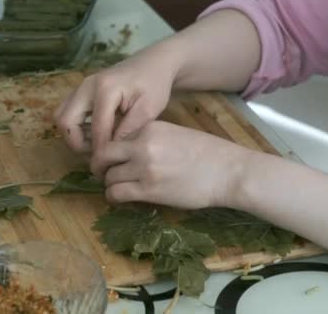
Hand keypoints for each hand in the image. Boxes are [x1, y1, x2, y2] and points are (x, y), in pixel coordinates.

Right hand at [53, 43, 180, 153]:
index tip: (108, 165)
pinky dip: (75, 126)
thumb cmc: (155, 84)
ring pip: (61, 116)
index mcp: (105, 90)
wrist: (154, 62)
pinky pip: (67, 111)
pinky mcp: (82, 91)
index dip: (101, 151)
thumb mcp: (148, 110)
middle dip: (77, 143)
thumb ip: (128, 130)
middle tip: (98, 153)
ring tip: (96, 143)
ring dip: (73, 134)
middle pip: (64, 121)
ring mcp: (81, 87)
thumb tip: (111, 151)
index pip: (96, 129)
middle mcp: (87, 86)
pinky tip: (96, 132)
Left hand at [92, 121, 250, 208]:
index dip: (110, 150)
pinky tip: (119, 198)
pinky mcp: (148, 190)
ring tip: (116, 187)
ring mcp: (144, 168)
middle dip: (99, 165)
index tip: (110, 159)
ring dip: (109, 183)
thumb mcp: (175, 134)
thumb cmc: (208, 153)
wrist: (228, 171)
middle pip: (104, 155)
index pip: (116, 137)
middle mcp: (142, 145)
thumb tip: (130, 150)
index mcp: (149, 128)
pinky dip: (113, 197)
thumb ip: (151, 138)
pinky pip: (116, 193)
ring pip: (109, 177)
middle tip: (102, 173)